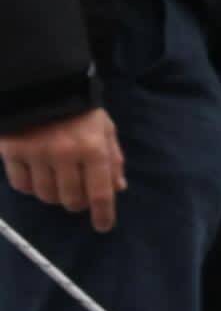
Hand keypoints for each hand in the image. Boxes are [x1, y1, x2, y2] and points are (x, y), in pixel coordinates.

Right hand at [0, 107, 122, 228]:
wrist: (40, 83)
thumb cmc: (79, 108)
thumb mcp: (104, 129)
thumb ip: (112, 159)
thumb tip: (118, 189)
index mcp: (93, 149)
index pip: (100, 193)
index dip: (103, 215)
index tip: (103, 226)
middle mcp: (65, 155)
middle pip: (71, 200)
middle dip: (77, 203)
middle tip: (77, 195)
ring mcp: (36, 154)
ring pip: (46, 196)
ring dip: (54, 196)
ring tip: (57, 183)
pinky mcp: (12, 151)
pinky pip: (22, 185)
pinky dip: (30, 187)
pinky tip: (36, 176)